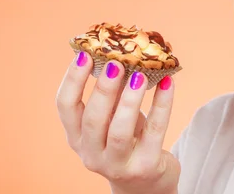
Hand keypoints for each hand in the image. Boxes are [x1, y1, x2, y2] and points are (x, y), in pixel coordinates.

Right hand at [56, 51, 179, 193]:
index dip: (72, 79)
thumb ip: (112, 94)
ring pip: (119, 131)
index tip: (84, 54)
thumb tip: (122, 52)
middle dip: (103, 89)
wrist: (147, 184)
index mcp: (77, 137)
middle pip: (92, 119)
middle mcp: (91, 153)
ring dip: (129, 100)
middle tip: (115, 63)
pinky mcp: (145, 167)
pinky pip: (154, 132)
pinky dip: (162, 105)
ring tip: (140, 75)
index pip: (65, 106)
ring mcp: (117, 165)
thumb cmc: (127, 141)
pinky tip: (168, 83)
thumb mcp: (112, 119)